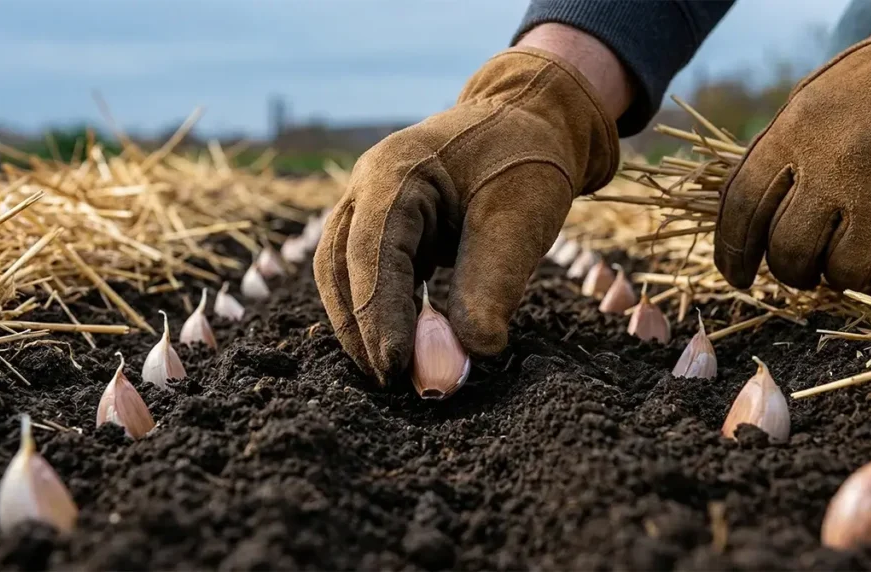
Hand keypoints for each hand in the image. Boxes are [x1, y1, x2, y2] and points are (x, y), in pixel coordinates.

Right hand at [314, 46, 619, 383]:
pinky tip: (399, 344)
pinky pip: (364, 272)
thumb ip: (492, 285)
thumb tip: (466, 357)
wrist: (529, 121)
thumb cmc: (527, 161)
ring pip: (343, 272)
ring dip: (362, 324)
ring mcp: (368, 203)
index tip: (395, 368)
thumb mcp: (521, 219)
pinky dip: (378, 310)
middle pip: (341, 265)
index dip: (379, 313)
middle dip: (361, 327)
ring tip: (392, 372)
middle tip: (392, 382)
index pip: (372, 250)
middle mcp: (368, 184)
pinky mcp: (382, 224)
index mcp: (396, 170)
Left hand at [715, 0, 870, 293]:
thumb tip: (744, 225)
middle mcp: (836, 169)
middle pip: (788, 250)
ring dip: (837, 273)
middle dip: (788, 269)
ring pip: (840, 272)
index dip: (731, 251)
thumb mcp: (805, 109)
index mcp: (795, 137)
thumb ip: (774, 160)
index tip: (737, 275)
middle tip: (799, 269)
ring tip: (847, 254)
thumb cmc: (870, 90)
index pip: (742, 208)